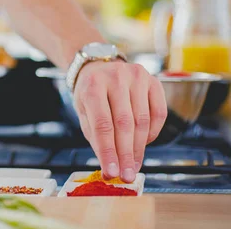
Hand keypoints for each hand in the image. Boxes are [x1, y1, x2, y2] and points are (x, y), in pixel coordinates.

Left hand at [74, 61, 167, 182]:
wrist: (98, 66)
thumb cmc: (90, 92)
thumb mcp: (83, 111)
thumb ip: (95, 136)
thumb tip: (110, 166)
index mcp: (93, 86)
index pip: (102, 125)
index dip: (108, 152)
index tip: (112, 172)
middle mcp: (116, 78)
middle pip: (124, 124)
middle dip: (126, 154)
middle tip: (126, 176)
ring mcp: (137, 77)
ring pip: (142, 120)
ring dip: (139, 148)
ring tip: (133, 165)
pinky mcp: (154, 81)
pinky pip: (159, 113)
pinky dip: (152, 132)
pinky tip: (143, 142)